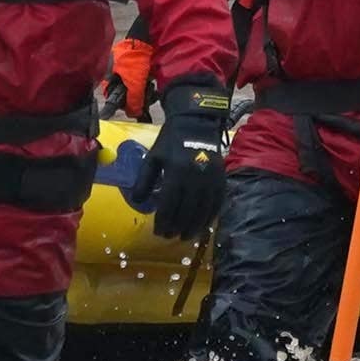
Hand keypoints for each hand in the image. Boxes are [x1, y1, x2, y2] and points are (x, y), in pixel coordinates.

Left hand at [123, 76, 233, 240]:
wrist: (196, 124)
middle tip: (170, 237)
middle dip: (177, 227)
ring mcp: (211, 180)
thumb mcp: (154, 158)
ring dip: (193, 227)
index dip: (163, 221)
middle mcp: (195, 178)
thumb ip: (145, 180)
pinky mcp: (222, 180)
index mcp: (176, 172)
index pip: (169, 204)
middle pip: (186, 211)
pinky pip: (217, 204)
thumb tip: (138, 202)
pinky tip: (202, 225)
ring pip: (202, 211)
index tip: (158, 232)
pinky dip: (209, 217)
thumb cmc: (171, 141)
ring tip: (184, 236)